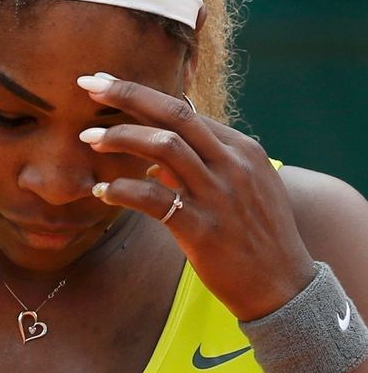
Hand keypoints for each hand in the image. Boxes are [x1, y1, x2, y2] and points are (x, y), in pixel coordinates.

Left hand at [77, 74, 315, 320]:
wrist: (283, 287)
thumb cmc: (256, 237)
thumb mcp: (242, 189)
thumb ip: (203, 168)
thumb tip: (155, 164)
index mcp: (242, 149)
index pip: (186, 110)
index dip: (143, 96)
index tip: (109, 87)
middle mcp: (232, 164)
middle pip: (174, 114)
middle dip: (128, 94)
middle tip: (89, 85)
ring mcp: (218, 195)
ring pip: (164, 147)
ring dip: (121, 138)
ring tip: (89, 140)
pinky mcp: (202, 229)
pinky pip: (152, 199)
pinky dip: (122, 190)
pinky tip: (102, 192)